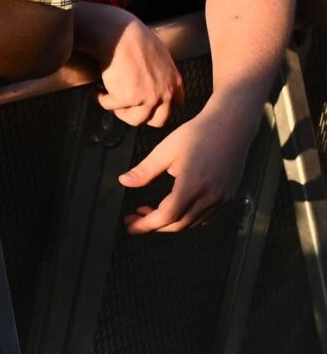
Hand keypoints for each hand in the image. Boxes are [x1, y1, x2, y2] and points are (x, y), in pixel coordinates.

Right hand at [94, 10, 183, 126]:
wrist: (117, 33)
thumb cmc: (132, 36)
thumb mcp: (158, 55)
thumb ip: (160, 73)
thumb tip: (151, 81)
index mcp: (174, 82)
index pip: (175, 105)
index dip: (159, 107)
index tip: (144, 102)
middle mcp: (164, 93)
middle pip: (157, 120)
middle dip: (140, 114)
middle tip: (125, 105)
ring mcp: (146, 98)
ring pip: (134, 119)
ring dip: (120, 110)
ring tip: (108, 96)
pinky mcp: (126, 98)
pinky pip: (110, 105)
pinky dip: (100, 98)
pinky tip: (96, 89)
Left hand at [121, 101, 257, 232]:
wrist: (230, 126)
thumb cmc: (197, 134)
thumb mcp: (165, 150)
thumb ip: (145, 170)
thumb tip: (124, 182)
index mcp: (193, 185)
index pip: (167, 215)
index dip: (147, 224)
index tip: (130, 226)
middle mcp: (211, 196)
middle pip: (179, 224)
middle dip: (154, 225)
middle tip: (134, 219)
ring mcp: (222, 199)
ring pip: (192, 222)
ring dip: (169, 222)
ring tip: (149, 211)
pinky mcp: (228, 197)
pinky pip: (205, 217)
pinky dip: (186, 218)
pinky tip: (173, 207)